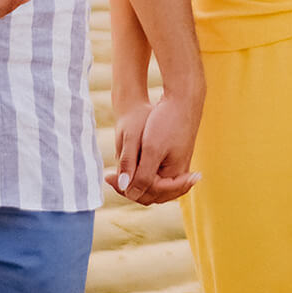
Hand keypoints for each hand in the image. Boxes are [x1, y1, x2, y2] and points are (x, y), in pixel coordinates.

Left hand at [107, 90, 202, 205]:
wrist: (183, 98)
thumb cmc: (167, 121)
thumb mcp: (152, 149)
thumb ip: (142, 174)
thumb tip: (130, 194)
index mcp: (175, 176)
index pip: (148, 194)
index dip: (127, 188)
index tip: (108, 177)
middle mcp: (178, 174)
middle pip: (151, 193)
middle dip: (130, 187)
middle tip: (109, 178)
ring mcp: (177, 165)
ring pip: (153, 183)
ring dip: (135, 180)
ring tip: (115, 175)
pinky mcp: (174, 156)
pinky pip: (156, 172)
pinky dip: (142, 171)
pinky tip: (130, 165)